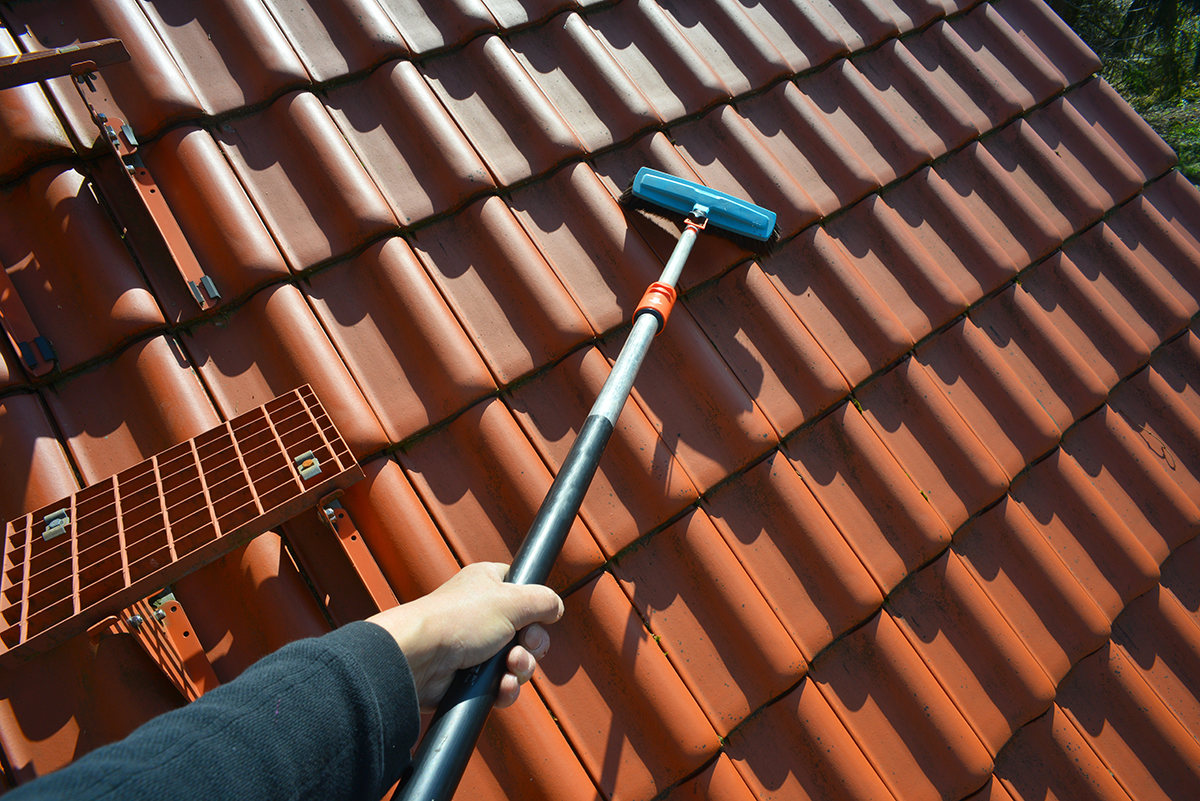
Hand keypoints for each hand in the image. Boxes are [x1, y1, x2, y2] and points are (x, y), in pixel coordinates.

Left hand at [365, 563, 563, 710]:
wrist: (420, 657)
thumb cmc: (459, 619)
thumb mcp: (513, 599)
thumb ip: (544, 600)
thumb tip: (556, 608)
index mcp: (488, 584)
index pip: (523, 590)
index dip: (535, 606)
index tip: (537, 615)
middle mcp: (482, 613)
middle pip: (526, 631)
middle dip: (532, 645)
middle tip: (524, 644)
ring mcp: (476, 646)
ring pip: (517, 660)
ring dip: (521, 668)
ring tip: (509, 667)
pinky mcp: (469, 676)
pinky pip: (501, 684)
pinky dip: (506, 688)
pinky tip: (501, 687)